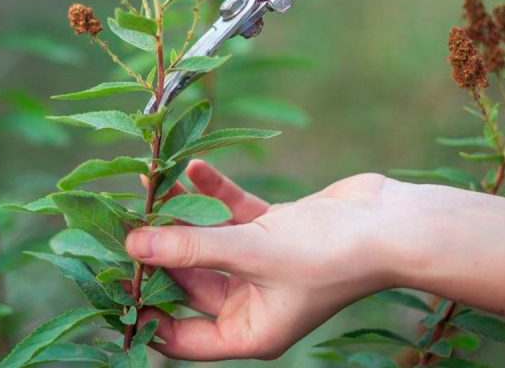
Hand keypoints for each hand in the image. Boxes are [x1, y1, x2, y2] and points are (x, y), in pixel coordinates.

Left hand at [127, 161, 504, 360]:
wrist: (392, 223)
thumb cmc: (329, 253)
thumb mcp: (250, 252)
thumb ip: (191, 248)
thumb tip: (134, 246)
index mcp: (248, 330)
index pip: (179, 335)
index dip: (145, 310)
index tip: (112, 277)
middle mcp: (251, 302)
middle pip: (187, 281)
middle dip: (158, 250)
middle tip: (122, 218)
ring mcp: (261, 265)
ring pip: (207, 242)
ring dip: (183, 216)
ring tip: (149, 185)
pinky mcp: (273, 231)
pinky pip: (232, 214)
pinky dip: (214, 195)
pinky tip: (193, 169)